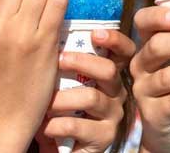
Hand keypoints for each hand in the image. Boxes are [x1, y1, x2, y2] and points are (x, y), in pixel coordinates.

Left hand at [36, 29, 135, 151]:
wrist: (61, 149)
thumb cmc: (59, 108)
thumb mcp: (63, 82)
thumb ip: (65, 60)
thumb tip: (49, 29)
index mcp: (109, 74)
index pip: (124, 51)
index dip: (115, 40)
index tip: (95, 33)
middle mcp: (116, 92)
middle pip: (109, 70)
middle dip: (82, 62)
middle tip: (59, 61)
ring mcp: (112, 115)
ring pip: (92, 97)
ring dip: (61, 99)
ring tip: (44, 104)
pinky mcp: (104, 138)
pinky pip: (79, 126)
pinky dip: (56, 125)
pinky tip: (44, 127)